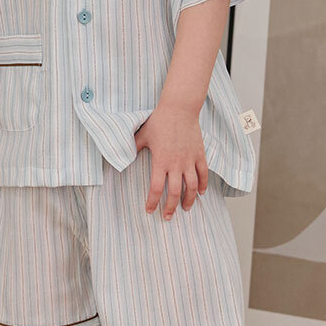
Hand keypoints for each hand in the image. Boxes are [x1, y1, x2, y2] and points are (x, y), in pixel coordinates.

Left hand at [134, 99, 207, 217]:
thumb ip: (133, 148)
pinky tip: (201, 193)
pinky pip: (203, 173)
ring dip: (189, 200)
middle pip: (175, 192)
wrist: (179, 108)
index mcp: (161, 161)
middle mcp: (176, 164)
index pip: (156, 188)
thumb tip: (122, 157)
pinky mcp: (200, 154)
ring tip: (186, 209)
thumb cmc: (159, 121)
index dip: (153, 202)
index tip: (150, 210)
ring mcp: (190, 160)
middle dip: (170, 207)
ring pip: (192, 186)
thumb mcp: (142, 135)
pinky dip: (203, 185)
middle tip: (167, 217)